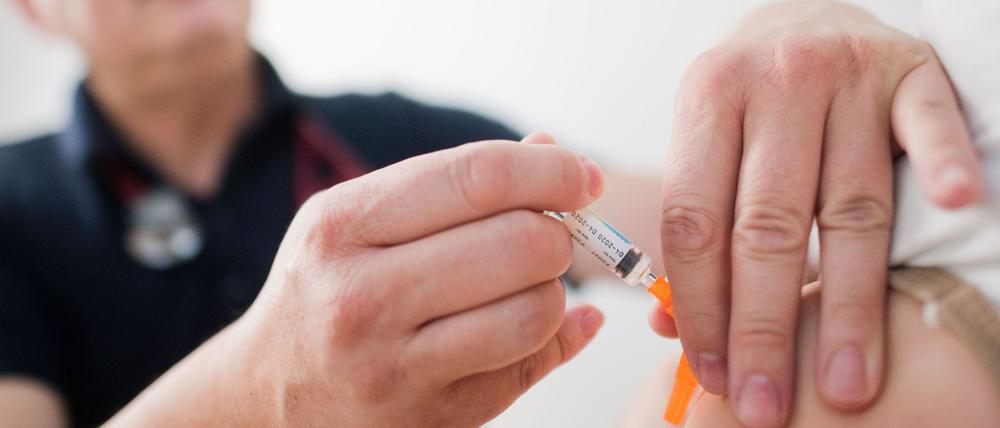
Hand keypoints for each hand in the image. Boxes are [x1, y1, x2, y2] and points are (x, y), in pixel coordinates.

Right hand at [233, 133, 604, 425]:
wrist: (268, 393)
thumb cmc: (328, 288)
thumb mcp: (360, 220)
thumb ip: (452, 184)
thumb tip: (549, 149)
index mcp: (343, 226)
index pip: (478, 178)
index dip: (551, 171)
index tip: (583, 176)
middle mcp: (361, 297)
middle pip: (521, 243)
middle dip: (557, 233)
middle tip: (548, 236)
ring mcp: (394, 366)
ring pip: (536, 311)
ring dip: (554, 291)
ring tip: (529, 284)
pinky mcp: (430, 417)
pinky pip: (528, 365)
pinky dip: (552, 335)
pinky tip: (536, 322)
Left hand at [652, 2, 981, 426]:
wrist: (805, 14)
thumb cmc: (751, 100)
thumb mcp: (704, 141)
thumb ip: (695, 226)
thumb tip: (668, 328)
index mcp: (708, 100)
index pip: (696, 220)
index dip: (702, 305)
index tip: (713, 372)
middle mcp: (776, 84)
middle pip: (769, 225)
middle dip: (765, 326)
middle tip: (768, 401)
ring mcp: (848, 76)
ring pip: (850, 206)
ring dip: (848, 303)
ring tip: (845, 380)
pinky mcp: (912, 73)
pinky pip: (930, 126)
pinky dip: (942, 165)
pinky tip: (952, 207)